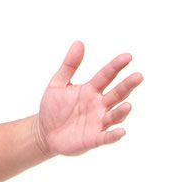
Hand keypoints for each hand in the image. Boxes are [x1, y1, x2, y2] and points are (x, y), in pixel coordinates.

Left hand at [36, 41, 143, 156]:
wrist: (43, 132)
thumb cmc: (53, 107)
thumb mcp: (58, 84)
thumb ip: (69, 66)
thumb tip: (79, 42)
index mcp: (91, 90)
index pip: (106, 76)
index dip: (116, 66)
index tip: (128, 56)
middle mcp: (99, 105)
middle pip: (117, 94)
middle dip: (127, 86)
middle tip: (138, 76)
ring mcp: (98, 122)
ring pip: (114, 115)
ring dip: (122, 111)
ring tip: (127, 105)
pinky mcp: (93, 139)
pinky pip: (105, 137)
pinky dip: (113, 135)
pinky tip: (120, 132)